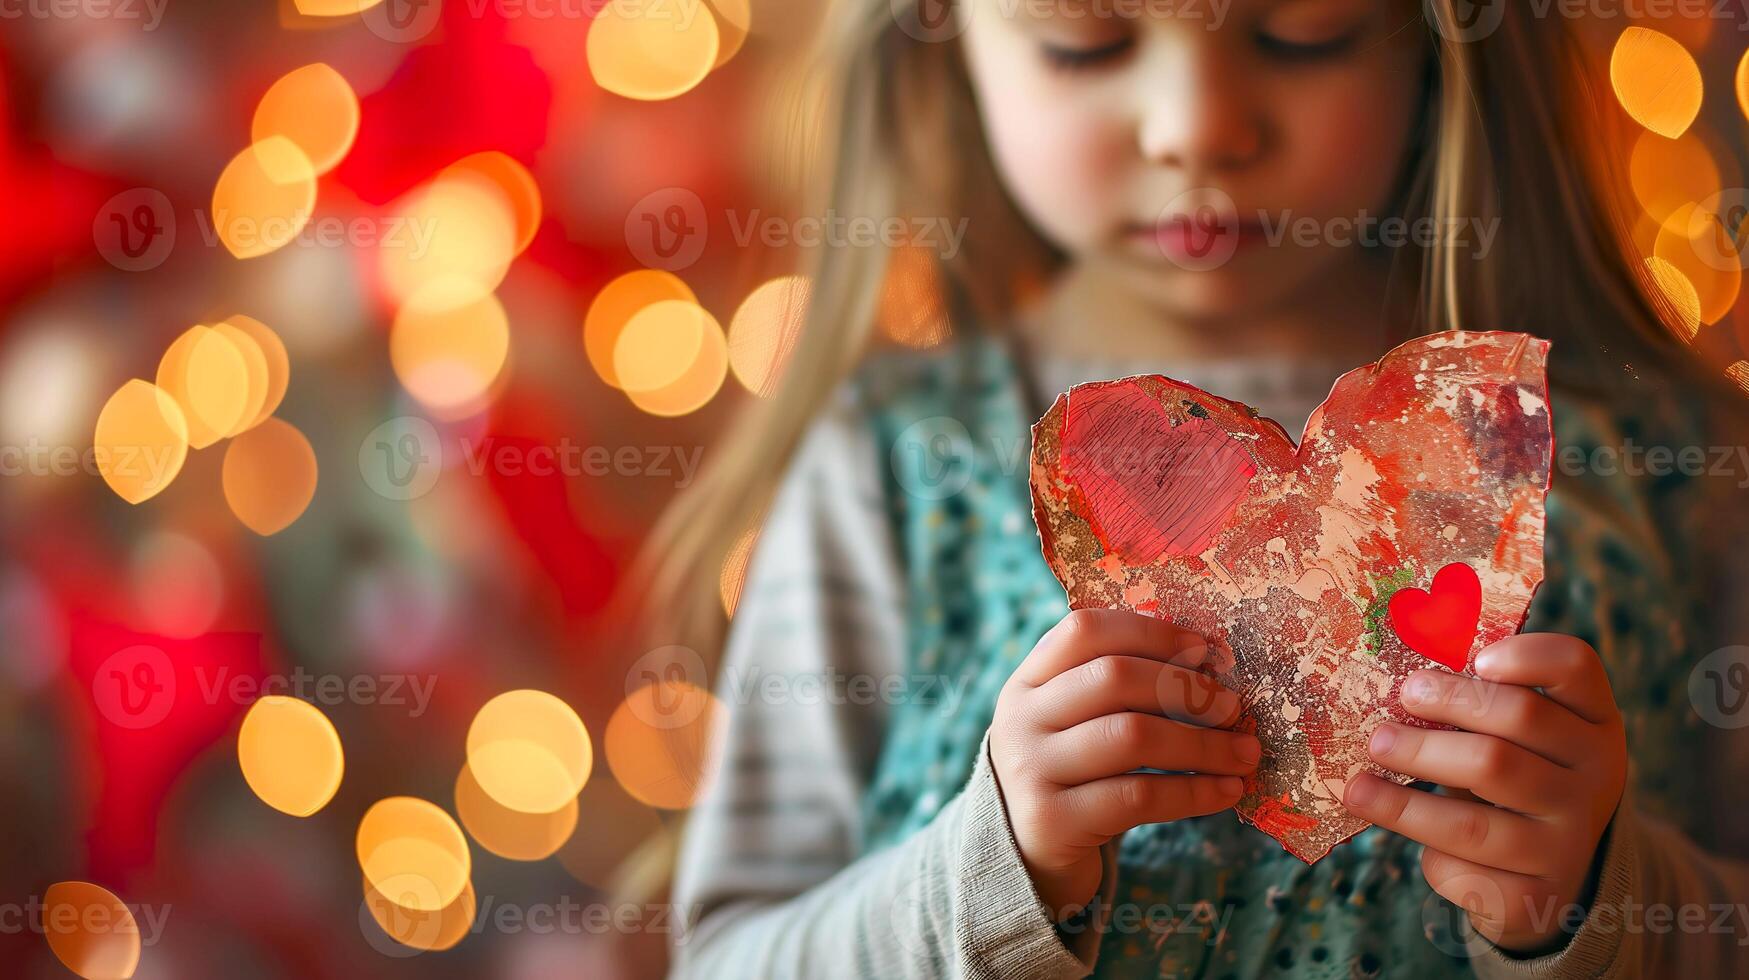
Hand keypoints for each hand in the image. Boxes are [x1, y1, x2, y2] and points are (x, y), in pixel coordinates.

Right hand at [989, 609, 1258, 919]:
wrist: (1027, 856)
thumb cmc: (1072, 778)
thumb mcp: (1074, 724)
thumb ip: (1116, 690)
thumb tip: (1209, 664)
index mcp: (1028, 682)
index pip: (1085, 631)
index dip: (1150, 632)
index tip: (1205, 649)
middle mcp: (1020, 719)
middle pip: (1113, 678)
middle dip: (1186, 689)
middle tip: (1233, 708)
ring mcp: (1031, 770)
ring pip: (1132, 737)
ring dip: (1203, 744)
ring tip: (1245, 752)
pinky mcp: (1053, 821)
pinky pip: (1139, 796)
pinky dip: (1194, 792)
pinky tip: (1227, 791)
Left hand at [1341, 633, 1627, 953]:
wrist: (1551, 879)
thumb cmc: (1516, 784)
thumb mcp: (1520, 742)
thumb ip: (1480, 707)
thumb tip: (1398, 688)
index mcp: (1592, 722)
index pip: (1576, 666)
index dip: (1528, 656)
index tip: (1476, 659)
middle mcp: (1596, 777)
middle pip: (1518, 724)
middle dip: (1444, 710)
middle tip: (1385, 721)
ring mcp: (1571, 840)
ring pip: (1476, 813)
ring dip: (1404, 800)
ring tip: (1358, 785)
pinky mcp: (1539, 895)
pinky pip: (1466, 868)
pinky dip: (1429, 856)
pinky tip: (1410, 845)